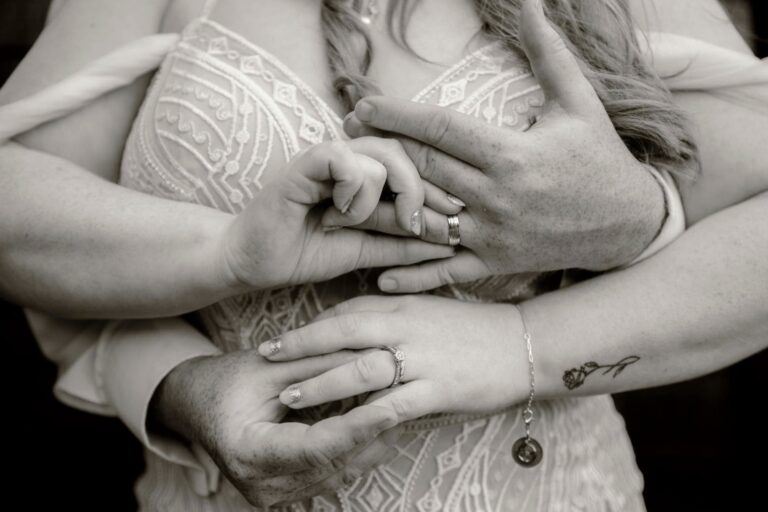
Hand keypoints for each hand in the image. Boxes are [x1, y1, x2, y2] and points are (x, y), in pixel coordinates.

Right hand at [152, 349, 399, 507]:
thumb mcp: (268, 367)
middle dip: (374, 431)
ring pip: (340, 471)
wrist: (194, 406)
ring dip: (372, 441)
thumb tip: (372, 357)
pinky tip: (380, 423)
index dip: (359, 426)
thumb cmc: (224, 381)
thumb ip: (318, 365)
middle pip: (334, 462)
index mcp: (248, 454)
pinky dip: (357, 448)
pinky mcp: (287, 492)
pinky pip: (332, 472)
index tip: (394, 405)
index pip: (317, 446)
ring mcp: (274, 496)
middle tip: (408, 399)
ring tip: (403, 407)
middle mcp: (261, 486)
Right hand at [219, 137, 454, 291]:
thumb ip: (400, 244)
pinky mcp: (304, 163)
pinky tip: (339, 212)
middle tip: (419, 222)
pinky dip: (351, 187)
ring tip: (355, 222)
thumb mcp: (365, 251)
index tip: (454, 222)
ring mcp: (327, 159)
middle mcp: (350, 161)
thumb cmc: (304, 252)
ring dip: (379, 196)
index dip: (435, 192)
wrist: (254, 263)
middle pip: (403, 153)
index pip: (412, 168)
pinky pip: (343, 159)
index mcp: (365, 176)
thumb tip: (447, 244)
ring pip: (379, 154)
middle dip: (420, 190)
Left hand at [257, 295, 527, 421]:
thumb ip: (395, 311)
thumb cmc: (475, 328)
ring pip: (360, 370)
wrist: (525, 343)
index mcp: (403, 305)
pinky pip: (393, 404)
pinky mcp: (438, 388)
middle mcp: (406, 327)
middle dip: (301, 345)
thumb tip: (358, 316)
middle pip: (342, 333)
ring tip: (290, 396)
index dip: (312, 326)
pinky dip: (363, 416)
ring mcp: (421, 357)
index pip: (347, 310)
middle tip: (266, 355)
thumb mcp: (430, 310)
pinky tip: (340, 427)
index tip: (284, 337)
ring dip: (320, 384)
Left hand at [344, 0, 664, 292]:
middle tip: (348, 138)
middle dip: (380, 150)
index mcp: (511, 155)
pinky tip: (379, 275)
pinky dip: (413, 275)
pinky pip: (446, 270)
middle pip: (422, 170)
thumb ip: (549, 52)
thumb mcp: (578, 101)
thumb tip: (533, 2)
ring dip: (382, 206)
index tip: (364, 106)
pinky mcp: (494, 263)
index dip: (397, 115)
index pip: (441, 129)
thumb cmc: (599, 158)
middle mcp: (497, 197)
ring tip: (347, 192)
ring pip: (423, 220)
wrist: (627, 223)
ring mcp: (493, 235)